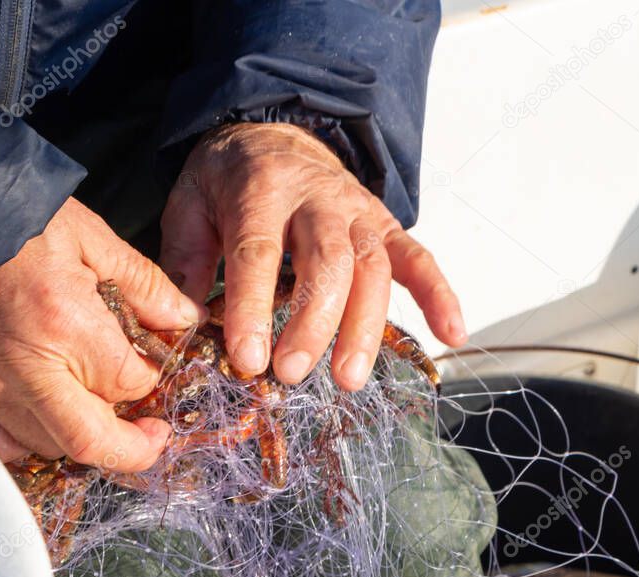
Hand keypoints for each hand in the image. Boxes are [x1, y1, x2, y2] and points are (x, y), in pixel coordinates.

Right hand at [0, 197, 205, 469]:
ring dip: (84, 436)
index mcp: (67, 324)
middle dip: (133, 447)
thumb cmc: (18, 223)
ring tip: (98, 410)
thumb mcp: (91, 238)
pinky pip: (0, 446)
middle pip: (92, 441)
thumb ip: (144, 284)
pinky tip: (47, 417)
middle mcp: (26, 368)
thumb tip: (183, 319)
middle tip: (152, 436)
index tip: (152, 367)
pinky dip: (30, 442)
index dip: (151, 382)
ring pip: (50, 448)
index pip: (128, 384)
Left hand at [159, 123, 466, 391]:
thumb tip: (185, 326)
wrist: (271, 135)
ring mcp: (357, 211)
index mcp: (259, 191)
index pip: (259, 252)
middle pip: (326, 261)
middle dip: (313, 321)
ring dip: (365, 325)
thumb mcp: (188, 208)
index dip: (253, 308)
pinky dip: (439, 294)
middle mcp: (316, 198)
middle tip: (293, 374)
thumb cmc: (226, 183)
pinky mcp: (383, 225)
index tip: (248, 359)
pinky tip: (453, 335)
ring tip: (348, 379)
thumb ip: (186, 264)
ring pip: (372, 266)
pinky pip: (418, 258)